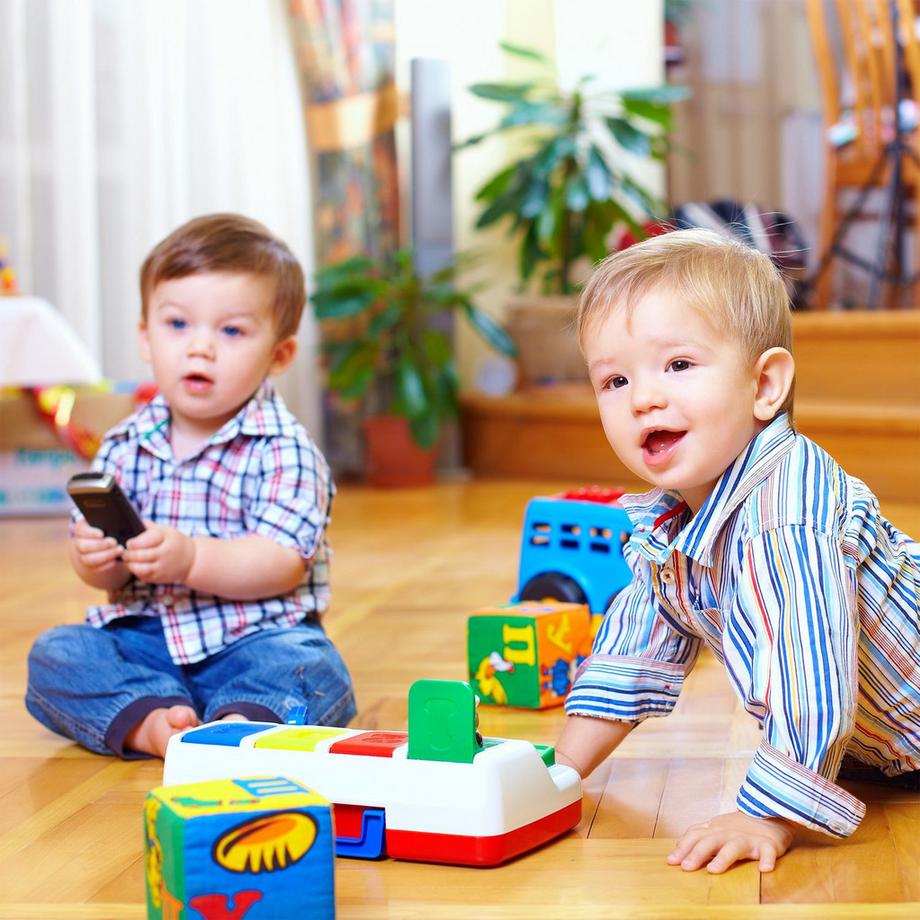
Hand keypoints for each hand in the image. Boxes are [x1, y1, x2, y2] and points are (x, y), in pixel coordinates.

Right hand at [72, 518, 124, 571]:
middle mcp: (78, 542)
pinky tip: (115, 559)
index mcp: (81, 528)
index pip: (80, 530)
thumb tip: (119, 517)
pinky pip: (95, 568)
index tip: (101, 534)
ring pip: (88, 559)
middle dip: (100, 545)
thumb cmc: (110, 525)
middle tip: (115, 542)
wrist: (108, 539)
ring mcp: (82, 555)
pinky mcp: (90, 565)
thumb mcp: (108, 520)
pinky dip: (106, 564)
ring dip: (106, 555)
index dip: (90, 533)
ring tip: (120, 550)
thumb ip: (109, 518)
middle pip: (83, 546)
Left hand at [121, 523, 194, 583]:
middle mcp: (165, 554)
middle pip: (139, 555)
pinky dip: (136, 571)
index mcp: (166, 539)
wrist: (192, 559)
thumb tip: (131, 521)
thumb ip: (150, 527)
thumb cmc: (175, 542)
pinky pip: (142, 576)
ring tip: (129, 559)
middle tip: (125, 551)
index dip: (133, 542)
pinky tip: (137, 566)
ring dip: (130, 564)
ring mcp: (163, 567)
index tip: (129, 542)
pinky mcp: (160, 578)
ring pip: (139, 568)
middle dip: (128, 553)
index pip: (144, 541)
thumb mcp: (167, 530)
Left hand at [668, 810, 796, 873]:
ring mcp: (748, 839)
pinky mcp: (768, 844)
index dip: (683, 847)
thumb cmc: (738, 827)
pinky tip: (764, 868)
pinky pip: (768, 852)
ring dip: (724, 858)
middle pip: (710, 842)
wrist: (769, 813)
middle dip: (697, 854)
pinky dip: (767, 859)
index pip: (695, 836)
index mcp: (715, 830)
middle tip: (685, 867)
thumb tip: (678, 846)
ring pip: (734, 847)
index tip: (671, 861)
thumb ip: (698, 836)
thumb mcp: (716, 829)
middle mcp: (728, 834)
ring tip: (714, 870)